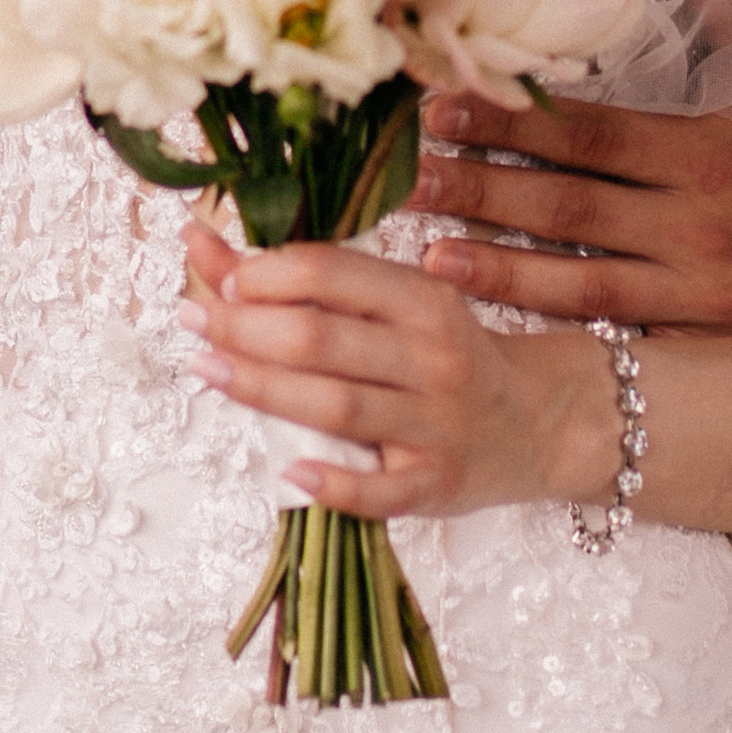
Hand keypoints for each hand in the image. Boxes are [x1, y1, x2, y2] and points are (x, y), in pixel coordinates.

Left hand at [178, 216, 611, 522]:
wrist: (538, 421)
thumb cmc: (445, 355)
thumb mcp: (393, 304)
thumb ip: (307, 279)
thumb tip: (201, 243)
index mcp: (424, 300)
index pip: (330, 274)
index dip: (264, 273)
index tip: (220, 278)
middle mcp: (433, 358)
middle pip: (322, 339)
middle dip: (245, 327)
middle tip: (193, 320)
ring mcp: (436, 425)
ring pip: (336, 406)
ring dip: (260, 387)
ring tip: (205, 369)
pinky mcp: (435, 485)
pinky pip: (378, 489)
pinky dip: (331, 482)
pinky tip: (286, 469)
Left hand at [410, 87, 731, 331]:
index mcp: (712, 152)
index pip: (592, 136)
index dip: (514, 124)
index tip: (443, 107)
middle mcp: (702, 226)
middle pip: (571, 209)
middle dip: (482, 191)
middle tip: (406, 177)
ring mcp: (700, 293)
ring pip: (583, 282)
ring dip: (501, 268)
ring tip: (425, 253)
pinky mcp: (701, 342)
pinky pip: (616, 333)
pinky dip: (553, 326)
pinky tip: (495, 314)